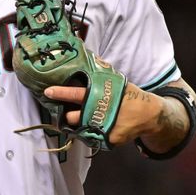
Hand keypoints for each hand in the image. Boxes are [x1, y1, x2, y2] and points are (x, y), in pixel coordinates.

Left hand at [43, 83, 163, 145]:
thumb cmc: (127, 95)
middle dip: (68, 116)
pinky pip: (93, 139)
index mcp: (98, 96)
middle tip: (70, 113)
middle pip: (72, 117)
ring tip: (86, 121)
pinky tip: (100, 128)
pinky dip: (93, 134)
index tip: (48, 91)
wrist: (147, 114)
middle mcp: (98, 113)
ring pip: (80, 130)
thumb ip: (100, 72)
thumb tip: (88, 53)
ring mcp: (103, 128)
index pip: (75, 93)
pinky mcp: (108, 141)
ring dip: (79, 126)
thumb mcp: (115, 81)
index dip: (60, 92)